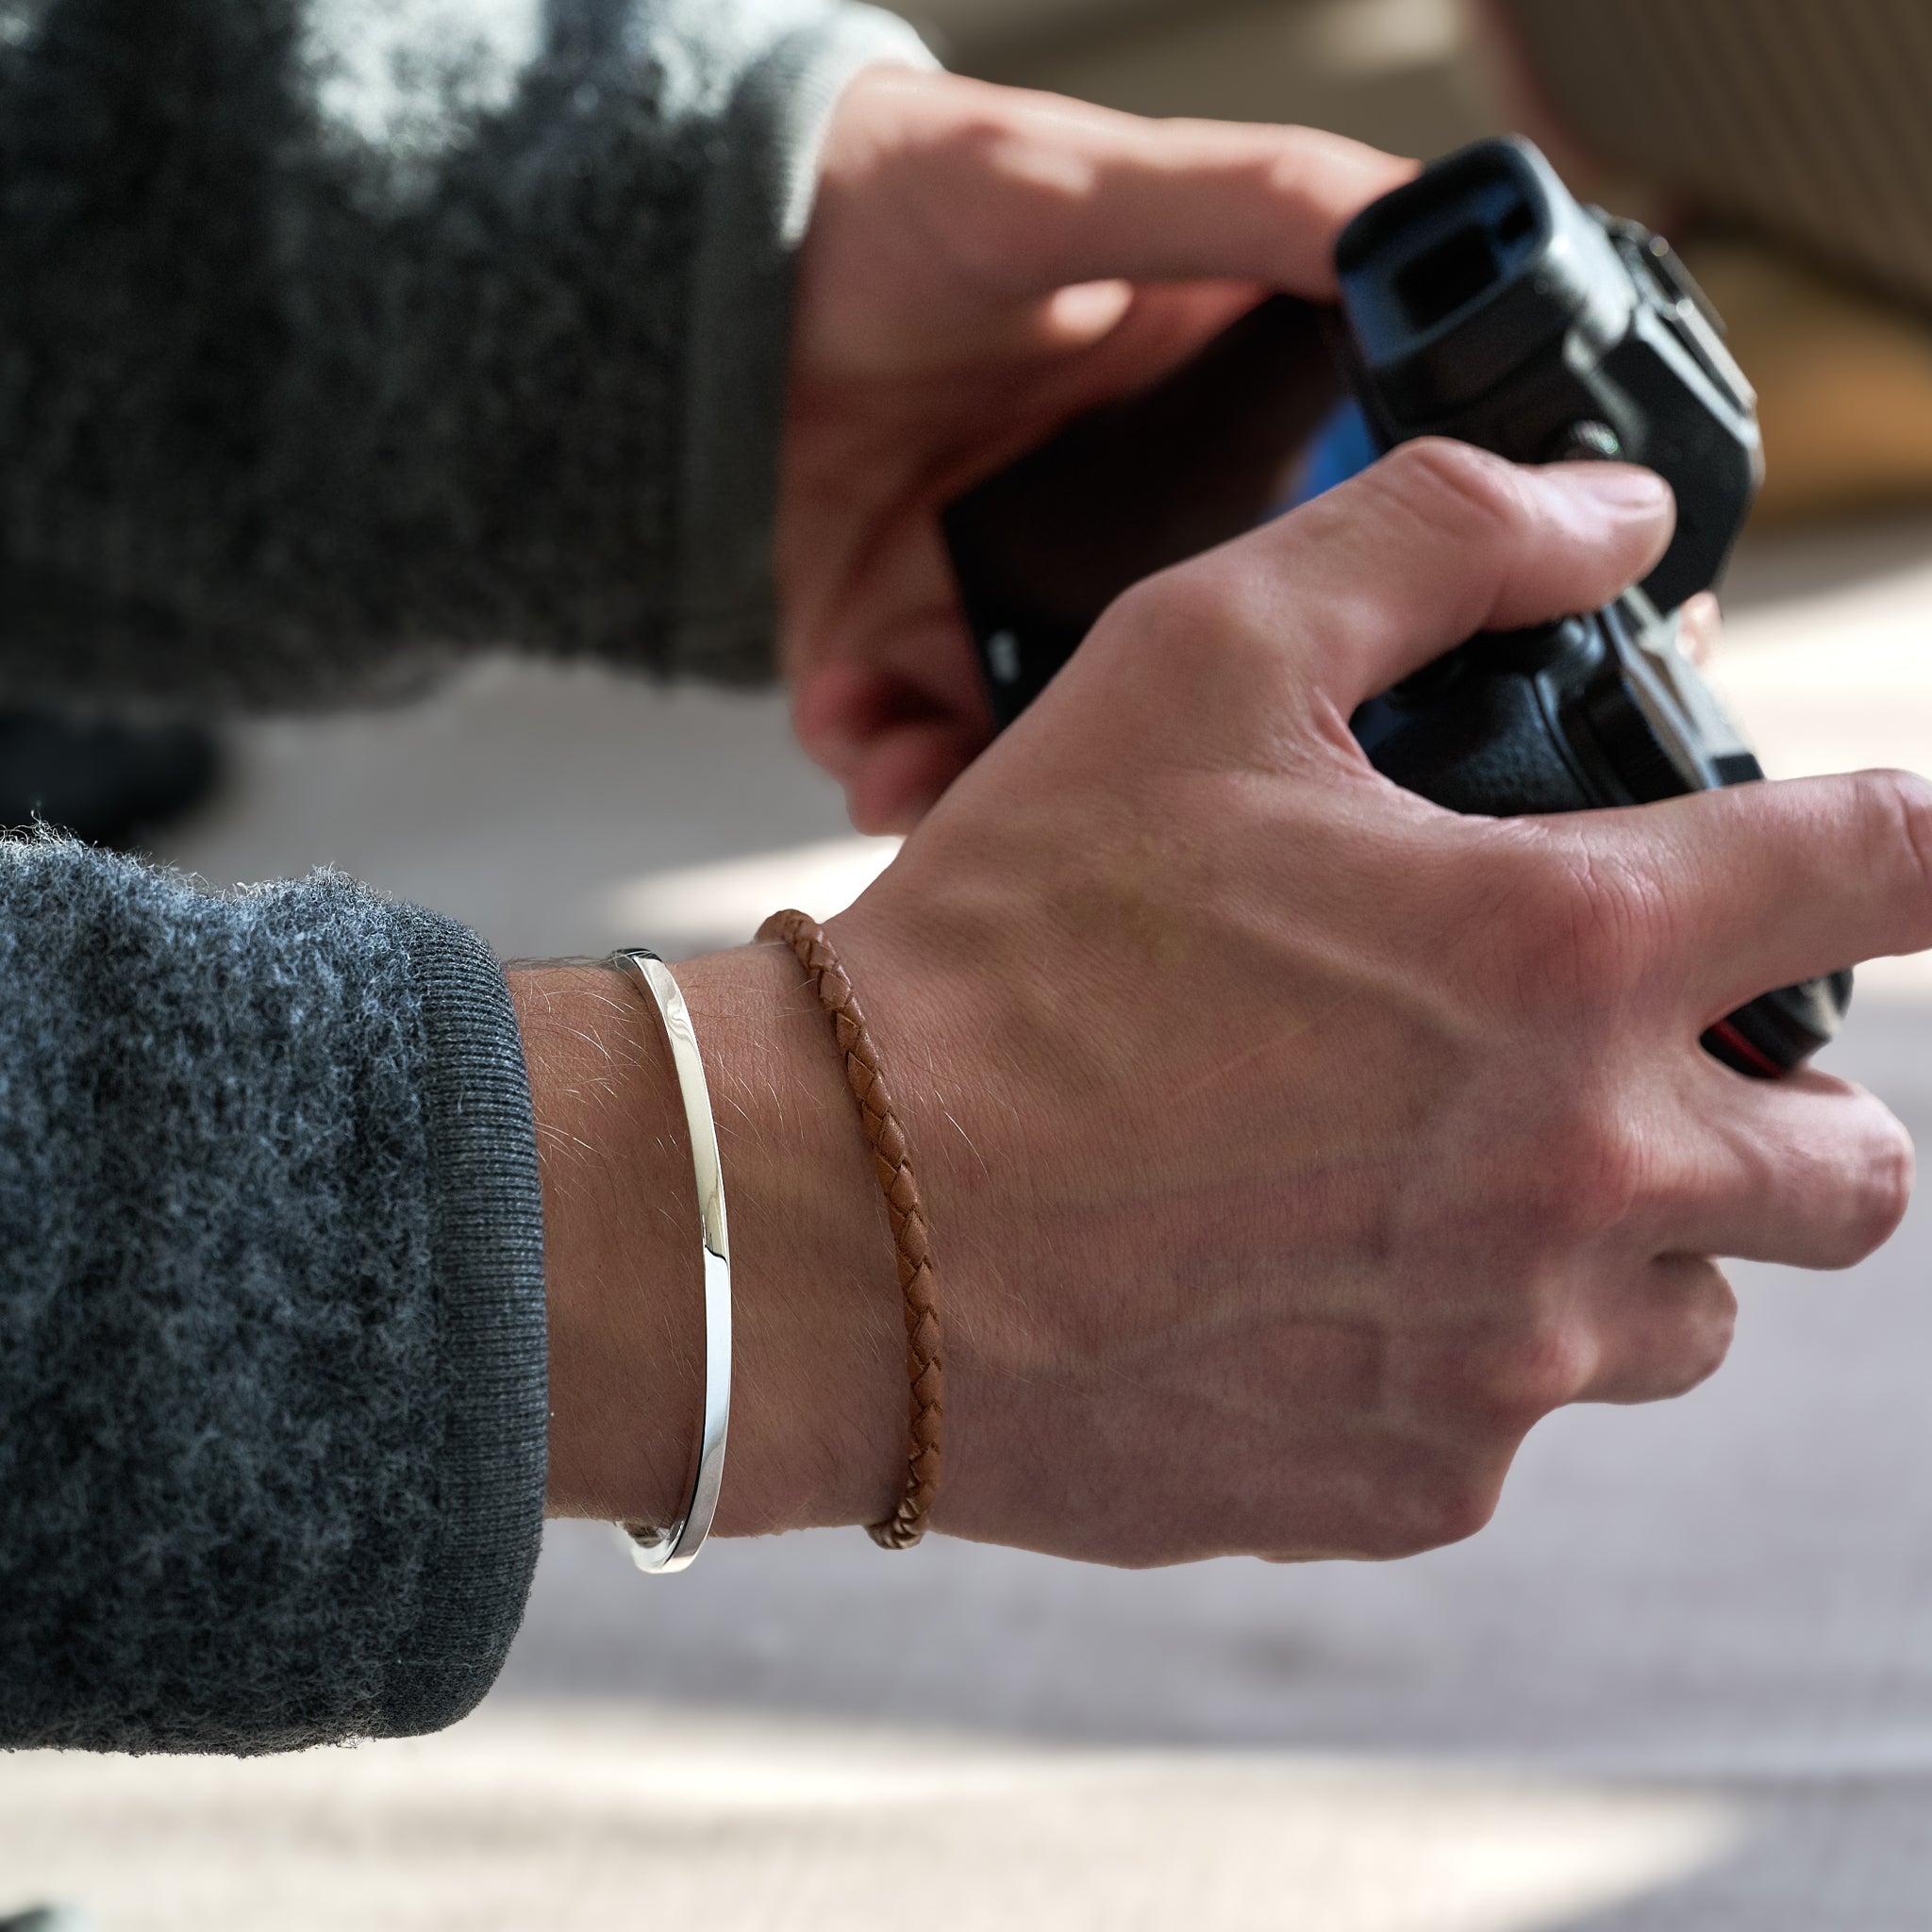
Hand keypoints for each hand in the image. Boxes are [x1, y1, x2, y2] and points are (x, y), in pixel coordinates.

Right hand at [532, 444, 1926, 1566]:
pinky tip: (1309, 1284)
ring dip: (1625, 1241)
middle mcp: (1578, 1173)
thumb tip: (1609, 520)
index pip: (1879, 873)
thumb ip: (1431, 543)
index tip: (1889, 864)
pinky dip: (1463, 1351)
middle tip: (1644, 1063)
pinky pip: (1516, 1422)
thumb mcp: (1197, 664)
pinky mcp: (1410, 1484)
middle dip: (1783, 1102)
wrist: (838, 1224)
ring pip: (1692, 1316)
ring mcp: (1500, 1358)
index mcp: (1561, 951)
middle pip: (1854, 1169)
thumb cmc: (1005, 947)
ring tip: (1450, 1180)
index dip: (1911, 846)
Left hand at [780, 66, 1412, 833]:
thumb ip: (1247, 203)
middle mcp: (1122, 545)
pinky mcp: (912, 661)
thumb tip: (1405, 231)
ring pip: (1063, 766)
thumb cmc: (888, 198)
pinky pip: (921, 759)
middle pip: (1195, 698)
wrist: (706, 274)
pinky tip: (856, 722)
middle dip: (1163, 766)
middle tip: (1129, 780)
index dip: (1325, 624)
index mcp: (1206, 427)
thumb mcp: (1071, 182)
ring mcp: (1014, 612)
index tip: (1319, 678)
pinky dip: (888, 768)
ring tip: (939, 774)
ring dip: (1004, 791)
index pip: (1320, 550)